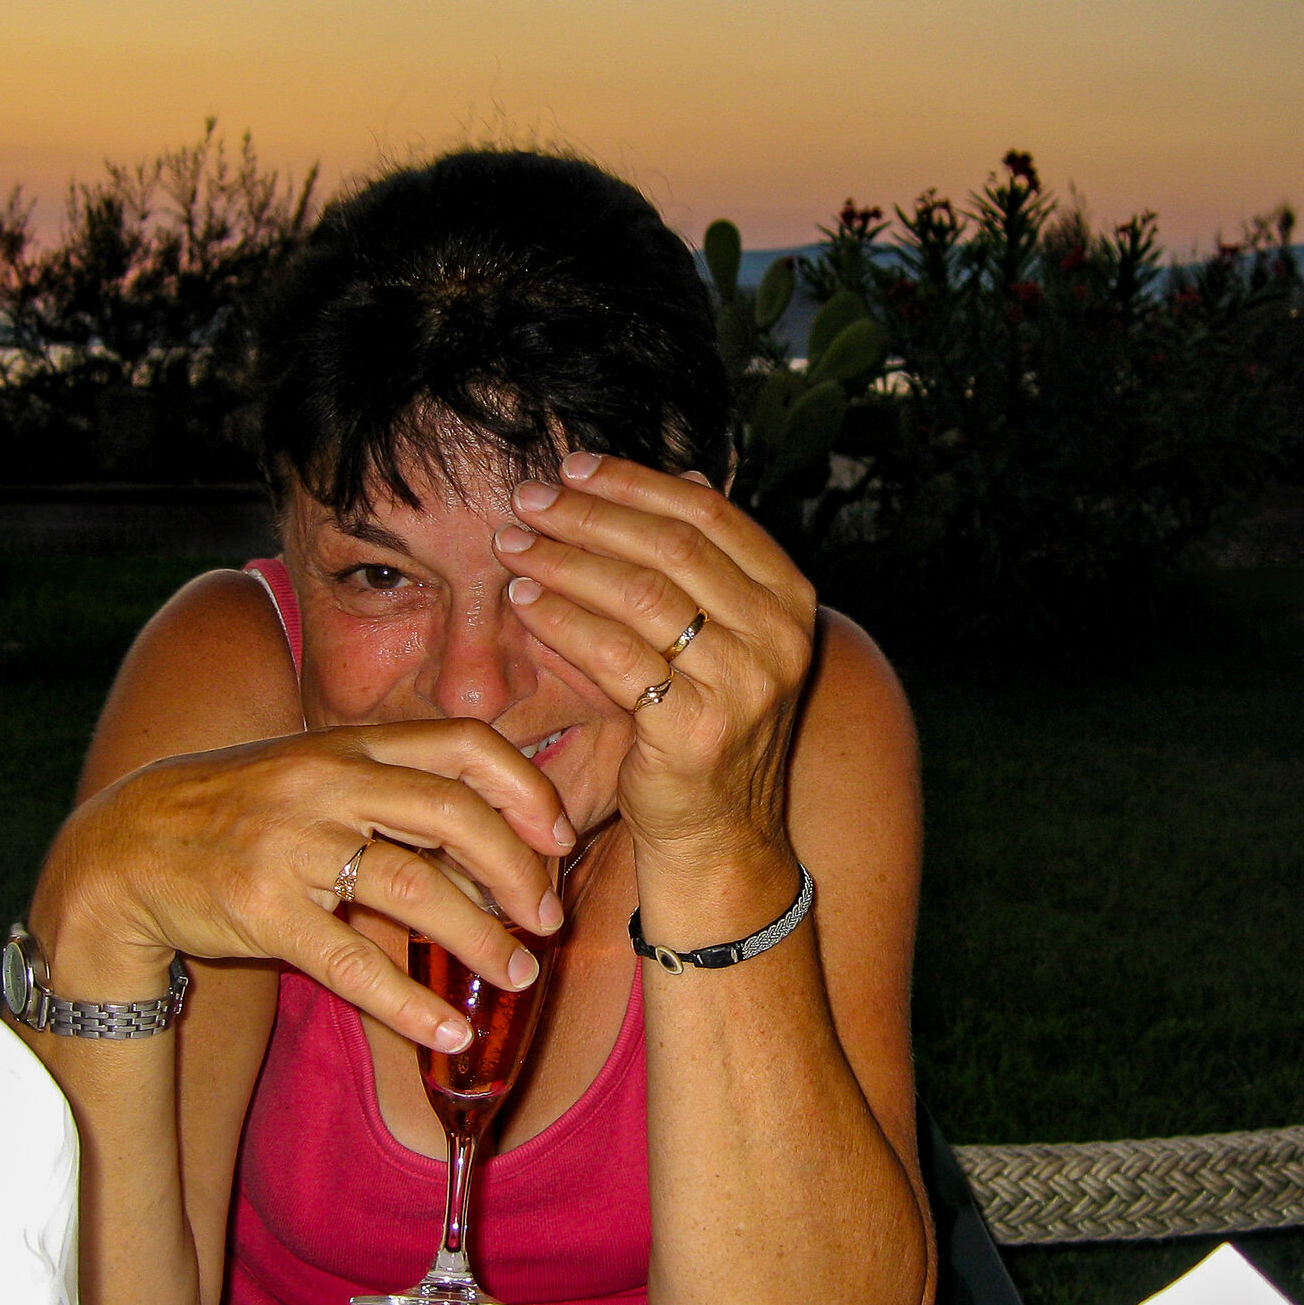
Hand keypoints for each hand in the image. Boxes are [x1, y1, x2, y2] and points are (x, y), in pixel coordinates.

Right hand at [31, 720, 572, 1051]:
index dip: (525, 789)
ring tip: (520, 974)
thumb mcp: (317, 779)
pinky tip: (448, 1033)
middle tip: (547, 918)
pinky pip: (352, 963)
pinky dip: (410, 1004)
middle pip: (454, 814)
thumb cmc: (243, 812)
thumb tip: (497, 853)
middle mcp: (327, 783)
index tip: (561, 838)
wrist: (127, 847)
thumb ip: (397, 800)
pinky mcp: (262, 909)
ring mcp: (293, 844)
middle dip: (517, 871)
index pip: (464, 744)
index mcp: (350, 746)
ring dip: (481, 937)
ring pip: (415, 888)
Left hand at [492, 452, 816, 866]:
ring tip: (513, 546)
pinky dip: (560, 621)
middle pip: (669, 546)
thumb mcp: (731, 637)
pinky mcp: (694, 731)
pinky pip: (613, 656)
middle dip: (588, 515)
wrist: (721, 836)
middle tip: (527, 501)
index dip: (634, 482)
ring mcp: (741, 685)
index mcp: (790, 600)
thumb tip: (691, 473)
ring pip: (637, 594)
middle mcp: (777, 637)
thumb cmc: (709, 727)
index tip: (572, 468)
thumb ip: (713, 564)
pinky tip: (523, 603)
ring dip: (563, 562)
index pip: (708, 513)